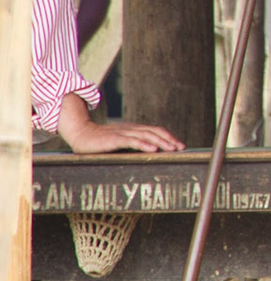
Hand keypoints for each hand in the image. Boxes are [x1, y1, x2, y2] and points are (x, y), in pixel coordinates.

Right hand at [59, 95, 182, 153]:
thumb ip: (131, 143)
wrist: (80, 134)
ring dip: (161, 142)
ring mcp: (123, 133)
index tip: (179, 145)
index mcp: (133, 129)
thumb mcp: (119, 141)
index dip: (168, 137)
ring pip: (146, 135)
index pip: (155, 130)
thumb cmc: (100, 140)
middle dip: (169, 140)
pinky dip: (144, 144)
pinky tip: (152, 149)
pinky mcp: (114, 139)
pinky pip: (132, 141)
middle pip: (154, 132)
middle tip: (181, 148)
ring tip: (172, 149)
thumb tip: (147, 151)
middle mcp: (131, 129)